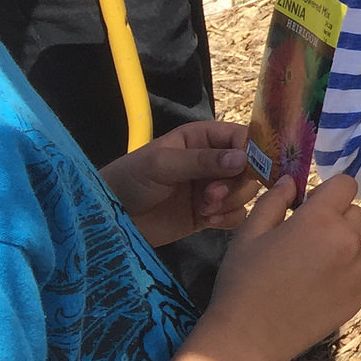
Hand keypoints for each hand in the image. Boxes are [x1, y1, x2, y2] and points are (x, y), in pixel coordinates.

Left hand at [101, 120, 260, 246]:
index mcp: (203, 138)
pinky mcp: (210, 213)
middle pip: (250, 167)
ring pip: (246, 191)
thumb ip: (202, 161)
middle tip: (211, 196)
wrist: (109, 219)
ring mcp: (213, 188)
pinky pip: (237, 214)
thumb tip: (243, 159)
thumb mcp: (162, 164)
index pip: (242, 138)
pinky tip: (208, 222)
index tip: (245, 169)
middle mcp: (213, 160)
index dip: (251, 152)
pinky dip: (228, 218)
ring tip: (205, 210)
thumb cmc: (130, 180)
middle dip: (236, 183)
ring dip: (231, 201)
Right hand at [196, 173, 360, 360]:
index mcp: (322, 220)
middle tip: (303, 239)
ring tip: (305, 269)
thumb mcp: (250, 233)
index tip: (308, 207)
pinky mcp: (358, 297)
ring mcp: (357, 271)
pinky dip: (340, 275)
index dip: (327, 192)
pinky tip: (311, 291)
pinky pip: (355, 273)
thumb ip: (275, 200)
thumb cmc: (243, 281)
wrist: (248, 338)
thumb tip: (291, 181)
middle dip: (334, 218)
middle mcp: (348, 241)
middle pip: (354, 213)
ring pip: (355, 244)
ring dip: (338, 247)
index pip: (346, 184)